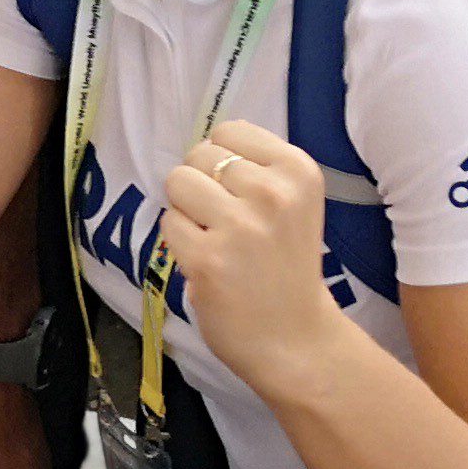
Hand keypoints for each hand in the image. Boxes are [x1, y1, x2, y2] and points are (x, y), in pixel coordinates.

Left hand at [158, 117, 345, 398]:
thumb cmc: (288, 265)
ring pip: (178, 183)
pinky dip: (179, 242)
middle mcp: (272, 192)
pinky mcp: (207, 260)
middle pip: (199, 155)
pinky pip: (168, 224)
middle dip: (201, 184)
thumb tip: (199, 150)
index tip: (238, 192)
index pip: (229, 131)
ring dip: (186, 209)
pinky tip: (206, 262)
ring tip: (212, 237)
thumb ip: (256, 170)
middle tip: (223, 220)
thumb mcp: (293, 202)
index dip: (223, 160)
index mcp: (298, 170)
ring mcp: (239, 227)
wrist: (296, 338)